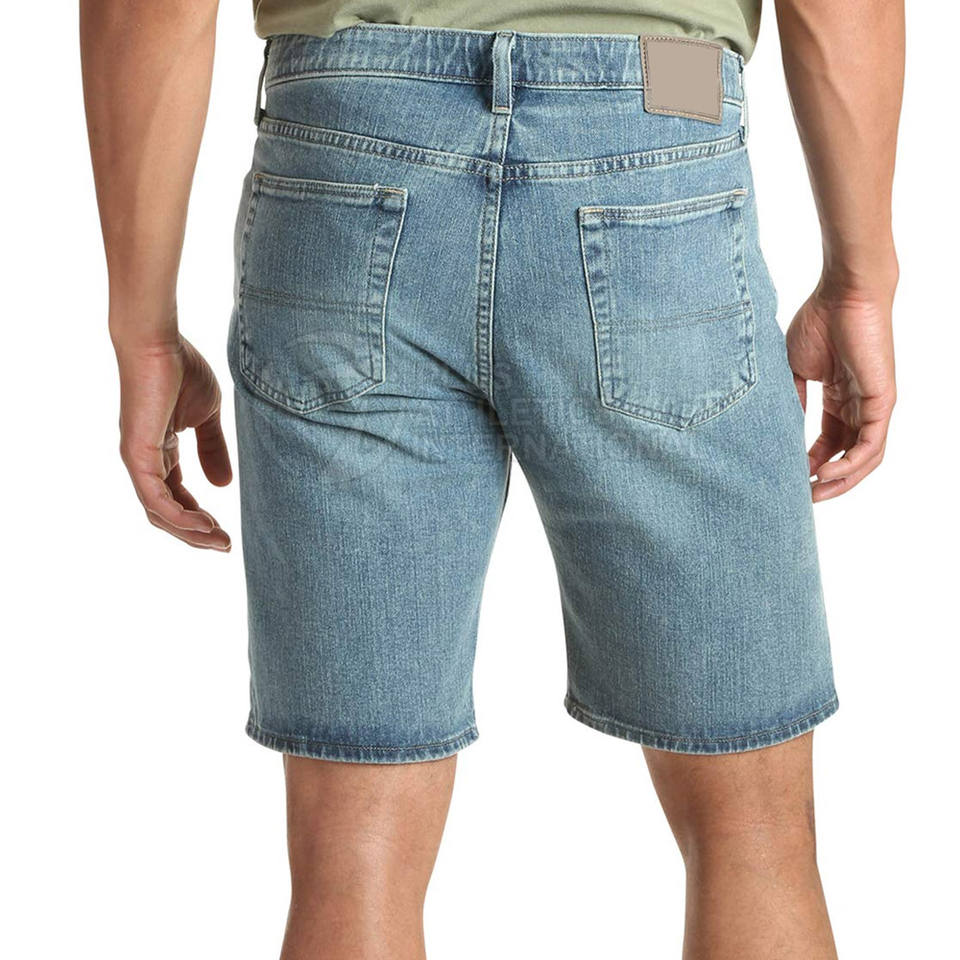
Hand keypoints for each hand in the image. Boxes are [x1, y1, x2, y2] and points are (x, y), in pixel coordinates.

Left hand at [116, 334, 232, 548]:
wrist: (157, 342)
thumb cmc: (180, 369)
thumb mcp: (207, 416)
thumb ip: (213, 449)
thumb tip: (224, 484)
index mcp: (159, 453)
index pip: (176, 497)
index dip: (199, 517)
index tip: (225, 531)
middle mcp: (144, 462)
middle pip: (166, 513)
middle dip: (196, 534)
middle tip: (224, 546)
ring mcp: (138, 461)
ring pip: (160, 513)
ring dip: (191, 532)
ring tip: (219, 541)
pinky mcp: (138, 456)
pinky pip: (157, 500)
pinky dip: (180, 518)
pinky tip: (204, 525)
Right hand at [786, 279, 895, 501]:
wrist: (843, 293)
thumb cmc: (820, 321)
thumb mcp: (794, 369)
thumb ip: (791, 401)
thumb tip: (780, 432)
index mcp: (840, 398)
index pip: (830, 442)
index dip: (810, 463)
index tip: (789, 477)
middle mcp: (860, 406)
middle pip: (849, 456)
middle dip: (827, 481)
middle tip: (804, 499)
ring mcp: (874, 405)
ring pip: (864, 458)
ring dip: (841, 481)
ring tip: (815, 494)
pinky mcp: (883, 402)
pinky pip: (871, 446)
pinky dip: (850, 465)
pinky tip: (825, 473)